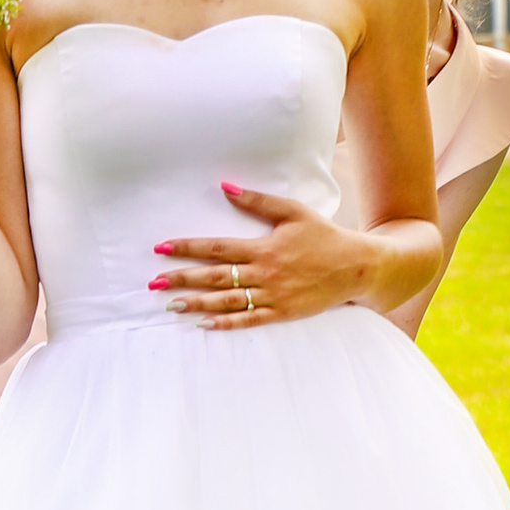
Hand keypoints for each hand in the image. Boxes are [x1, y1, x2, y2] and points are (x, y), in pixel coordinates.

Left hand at [150, 181, 381, 327]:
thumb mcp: (292, 211)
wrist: (355, 266)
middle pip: (215, 277)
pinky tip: (204, 323)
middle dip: (182, 278)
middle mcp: (264, 273)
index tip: (161, 247)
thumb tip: (225, 186)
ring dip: (197, 303)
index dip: (187, 247)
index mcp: (263, 247)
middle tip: (153, 282)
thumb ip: (257, 201)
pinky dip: (226, 322)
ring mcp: (272, 295)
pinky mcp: (281, 312)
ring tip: (171, 304)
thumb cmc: (323, 236)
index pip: (216, 247)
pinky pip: (249, 319)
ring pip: (227, 300)